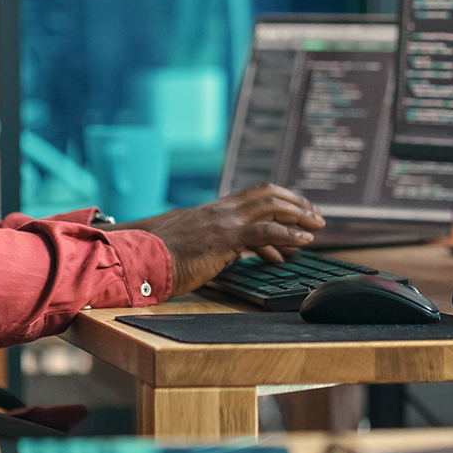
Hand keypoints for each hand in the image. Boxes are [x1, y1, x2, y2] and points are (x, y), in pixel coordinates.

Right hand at [120, 184, 324, 296]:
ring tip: (317, 226)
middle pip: (266, 194)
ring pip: (270, 206)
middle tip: (315, 216)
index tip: (295, 212)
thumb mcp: (186, 246)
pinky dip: (288, 234)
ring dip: (298, 214)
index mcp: (210, 212)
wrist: (136, 259)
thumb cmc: (154, 258)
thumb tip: (224, 254)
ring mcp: (222, 222)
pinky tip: (304, 242)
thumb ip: (206, 245)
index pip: (252, 197)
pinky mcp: (223, 238)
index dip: (278, 201)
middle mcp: (219, 211)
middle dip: (295, 202)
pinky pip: (264, 232)